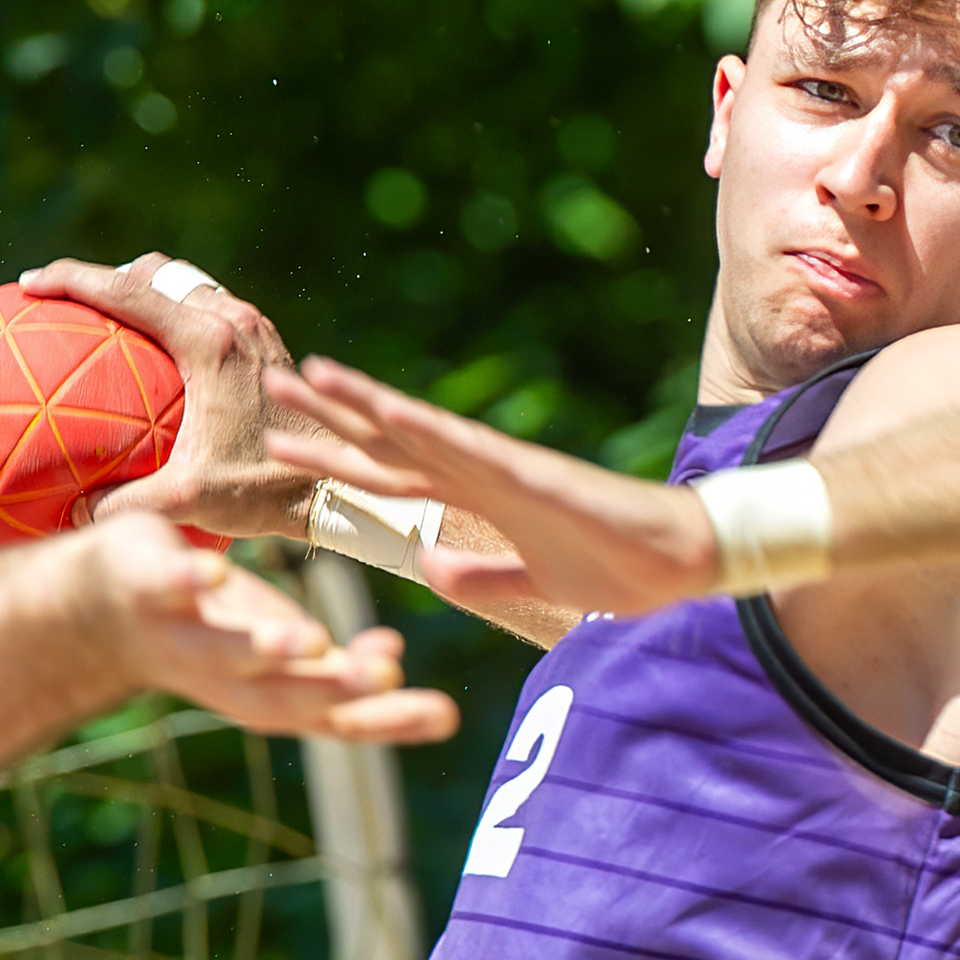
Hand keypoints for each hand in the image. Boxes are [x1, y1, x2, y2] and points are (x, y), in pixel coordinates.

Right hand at [17, 254, 326, 539]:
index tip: (30, 283)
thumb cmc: (265, 490)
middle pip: (153, 273)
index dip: (71, 278)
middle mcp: (233, 320)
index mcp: (209, 341)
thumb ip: (125, 503)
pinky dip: (172, 314)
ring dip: (142, 289)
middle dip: (104, 275)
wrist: (339, 485)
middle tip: (63, 295)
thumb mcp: (187, 498)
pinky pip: (207, 308)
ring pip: (184, 283)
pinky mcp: (266, 342)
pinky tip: (154, 352)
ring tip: (104, 313)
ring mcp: (253, 327)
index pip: (126, 290)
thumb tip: (73, 512)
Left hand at [87, 516, 457, 743]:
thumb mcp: (283, 653)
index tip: (443, 716)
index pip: (340, 719)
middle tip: (383, 677)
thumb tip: (394, 663)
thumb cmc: (213, 628)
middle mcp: (231, 680)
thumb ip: (336, 667)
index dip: (389, 721)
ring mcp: (185, 638)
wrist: (103, 609)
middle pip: (287, 694)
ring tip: (308, 640)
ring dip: (266, 648)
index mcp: (274, 695)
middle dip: (333, 687)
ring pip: (229, 651)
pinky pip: (167, 588)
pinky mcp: (147, 592)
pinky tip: (214, 571)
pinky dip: (188, 581)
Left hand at [266, 357, 720, 616]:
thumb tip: (428, 566)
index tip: (283, 443)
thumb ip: (480, 576)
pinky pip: (469, 450)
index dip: (338, 458)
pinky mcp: (532, 476)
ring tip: (313, 374)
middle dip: (332, 416)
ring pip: (420, 432)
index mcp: (480, 499)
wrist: (686, 560)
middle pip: (392, 441)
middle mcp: (483, 473)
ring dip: (366, 404)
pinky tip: (387, 409)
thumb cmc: (619, 567)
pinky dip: (427, 429)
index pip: (393, 476)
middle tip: (273, 382)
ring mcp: (505, 469)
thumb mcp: (532, 585)